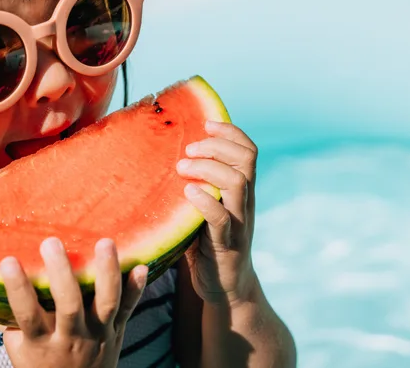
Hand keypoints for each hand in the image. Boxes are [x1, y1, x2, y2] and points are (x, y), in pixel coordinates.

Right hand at [0, 237, 147, 367]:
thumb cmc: (40, 365)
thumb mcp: (19, 349)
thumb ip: (13, 318)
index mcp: (42, 342)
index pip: (27, 314)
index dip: (17, 288)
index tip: (8, 260)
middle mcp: (71, 338)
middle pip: (69, 305)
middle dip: (61, 273)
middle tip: (51, 242)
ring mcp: (97, 334)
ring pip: (105, 303)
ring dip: (106, 272)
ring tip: (104, 243)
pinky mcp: (116, 331)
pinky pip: (128, 309)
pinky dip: (136, 289)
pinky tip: (141, 266)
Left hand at [177, 120, 257, 306]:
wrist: (224, 287)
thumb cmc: (206, 242)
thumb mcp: (202, 207)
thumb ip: (194, 184)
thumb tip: (161, 154)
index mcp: (241, 190)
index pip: (248, 150)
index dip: (231, 131)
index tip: (206, 123)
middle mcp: (244, 202)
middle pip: (247, 160)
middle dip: (217, 145)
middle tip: (189, 149)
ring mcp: (238, 223)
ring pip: (239, 183)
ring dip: (209, 168)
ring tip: (182, 167)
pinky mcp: (227, 245)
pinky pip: (222, 218)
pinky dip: (205, 201)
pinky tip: (187, 193)